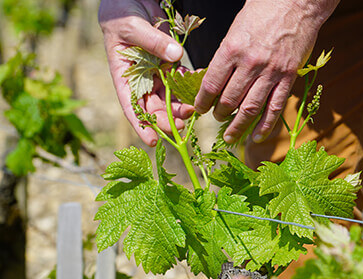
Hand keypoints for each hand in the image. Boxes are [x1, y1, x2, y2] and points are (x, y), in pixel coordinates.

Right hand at [99, 0, 193, 146]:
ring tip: (194, 110)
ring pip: (169, 96)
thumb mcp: (131, 26)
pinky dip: (189, 85)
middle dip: (167, 119)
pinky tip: (199, 88)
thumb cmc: (122, 12)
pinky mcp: (168, 63)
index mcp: (124, 75)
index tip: (152, 141)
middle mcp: (140, 78)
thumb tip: (175, 56)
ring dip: (181, 106)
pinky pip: (180, 79)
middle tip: (182, 125)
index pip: (131, 106)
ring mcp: (155, 72)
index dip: (141, 125)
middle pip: (153, 106)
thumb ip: (152, 41)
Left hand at [194, 0, 338, 143]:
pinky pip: (275, 107)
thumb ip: (226, 56)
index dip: (203, 101)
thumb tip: (215, 80)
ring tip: (230, 137)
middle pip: (229, 100)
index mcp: (231, 49)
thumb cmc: (262, 10)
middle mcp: (250, 64)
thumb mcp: (235, 29)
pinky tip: (257, 137)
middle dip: (219, 114)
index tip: (199, 108)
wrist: (297, 1)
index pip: (211, 84)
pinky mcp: (288, 77)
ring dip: (238, 126)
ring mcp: (271, 72)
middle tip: (216, 118)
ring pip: (250, 108)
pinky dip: (266, 125)